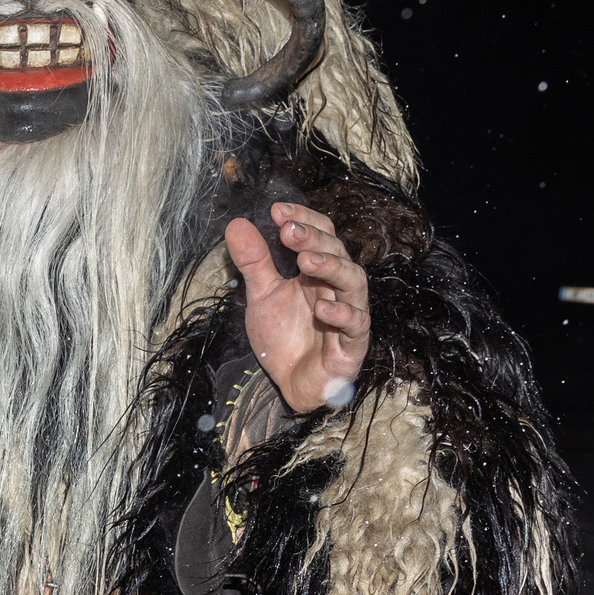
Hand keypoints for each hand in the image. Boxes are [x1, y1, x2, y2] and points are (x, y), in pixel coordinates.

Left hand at [227, 202, 370, 414]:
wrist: (293, 383)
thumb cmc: (285, 337)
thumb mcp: (262, 296)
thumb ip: (254, 262)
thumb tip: (236, 224)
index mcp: (318, 272)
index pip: (320, 235)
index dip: (304, 220)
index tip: (277, 210)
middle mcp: (337, 287)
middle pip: (336, 253)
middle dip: (313, 239)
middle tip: (288, 230)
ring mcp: (349, 313)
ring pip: (353, 283)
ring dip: (332, 268)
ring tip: (307, 261)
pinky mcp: (353, 343)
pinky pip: (357, 324)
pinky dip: (342, 315)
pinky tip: (323, 308)